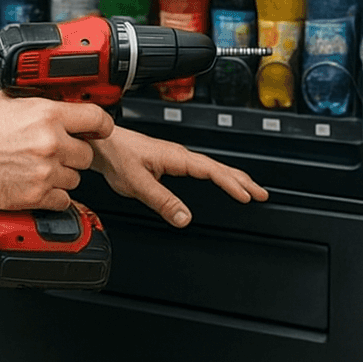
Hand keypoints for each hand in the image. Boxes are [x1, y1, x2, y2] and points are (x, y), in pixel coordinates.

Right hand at [0, 92, 113, 209]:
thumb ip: (42, 102)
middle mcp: (50, 142)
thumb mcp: (12, 100)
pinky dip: (52, 197)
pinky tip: (36, 185)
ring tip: (38, 168)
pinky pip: (62, 200)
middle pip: (87, 154)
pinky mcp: (35, 195)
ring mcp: (44, 171)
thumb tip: (61, 99)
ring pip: (75, 179)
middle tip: (54, 153)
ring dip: (61, 176)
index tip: (99, 130)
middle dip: (73, 155)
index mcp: (48, 115)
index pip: (97, 119)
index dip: (101, 126)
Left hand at [89, 126, 268, 227]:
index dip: (231, 183)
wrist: (101, 144)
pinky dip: (217, 177)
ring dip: (232, 178)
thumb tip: (184, 217)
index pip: (212, 170)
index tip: (248, 195)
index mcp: (176, 157)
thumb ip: (161, 200)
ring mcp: (176, 158)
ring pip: (212, 167)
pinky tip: (220, 183)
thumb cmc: (116, 156)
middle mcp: (179, 155)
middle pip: (219, 168)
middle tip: (262, 194)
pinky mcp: (170, 162)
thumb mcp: (137, 183)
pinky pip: (202, 169)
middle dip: (242, 180)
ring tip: (250, 190)